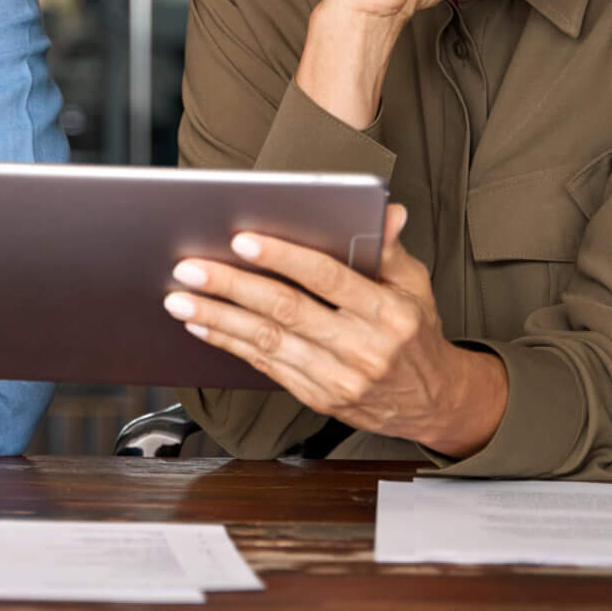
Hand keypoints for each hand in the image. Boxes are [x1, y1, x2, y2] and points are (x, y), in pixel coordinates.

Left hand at [163, 204, 507, 457]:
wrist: (433, 402)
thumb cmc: (416, 331)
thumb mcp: (415, 285)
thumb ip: (389, 248)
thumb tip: (385, 208)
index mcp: (389, 313)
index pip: (327, 278)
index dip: (283, 257)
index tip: (241, 239)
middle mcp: (363, 348)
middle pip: (286, 310)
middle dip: (232, 286)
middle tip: (189, 266)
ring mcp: (339, 379)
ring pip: (267, 342)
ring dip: (217, 317)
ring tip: (178, 296)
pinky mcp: (318, 397)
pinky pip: (266, 366)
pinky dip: (229, 343)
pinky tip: (201, 324)